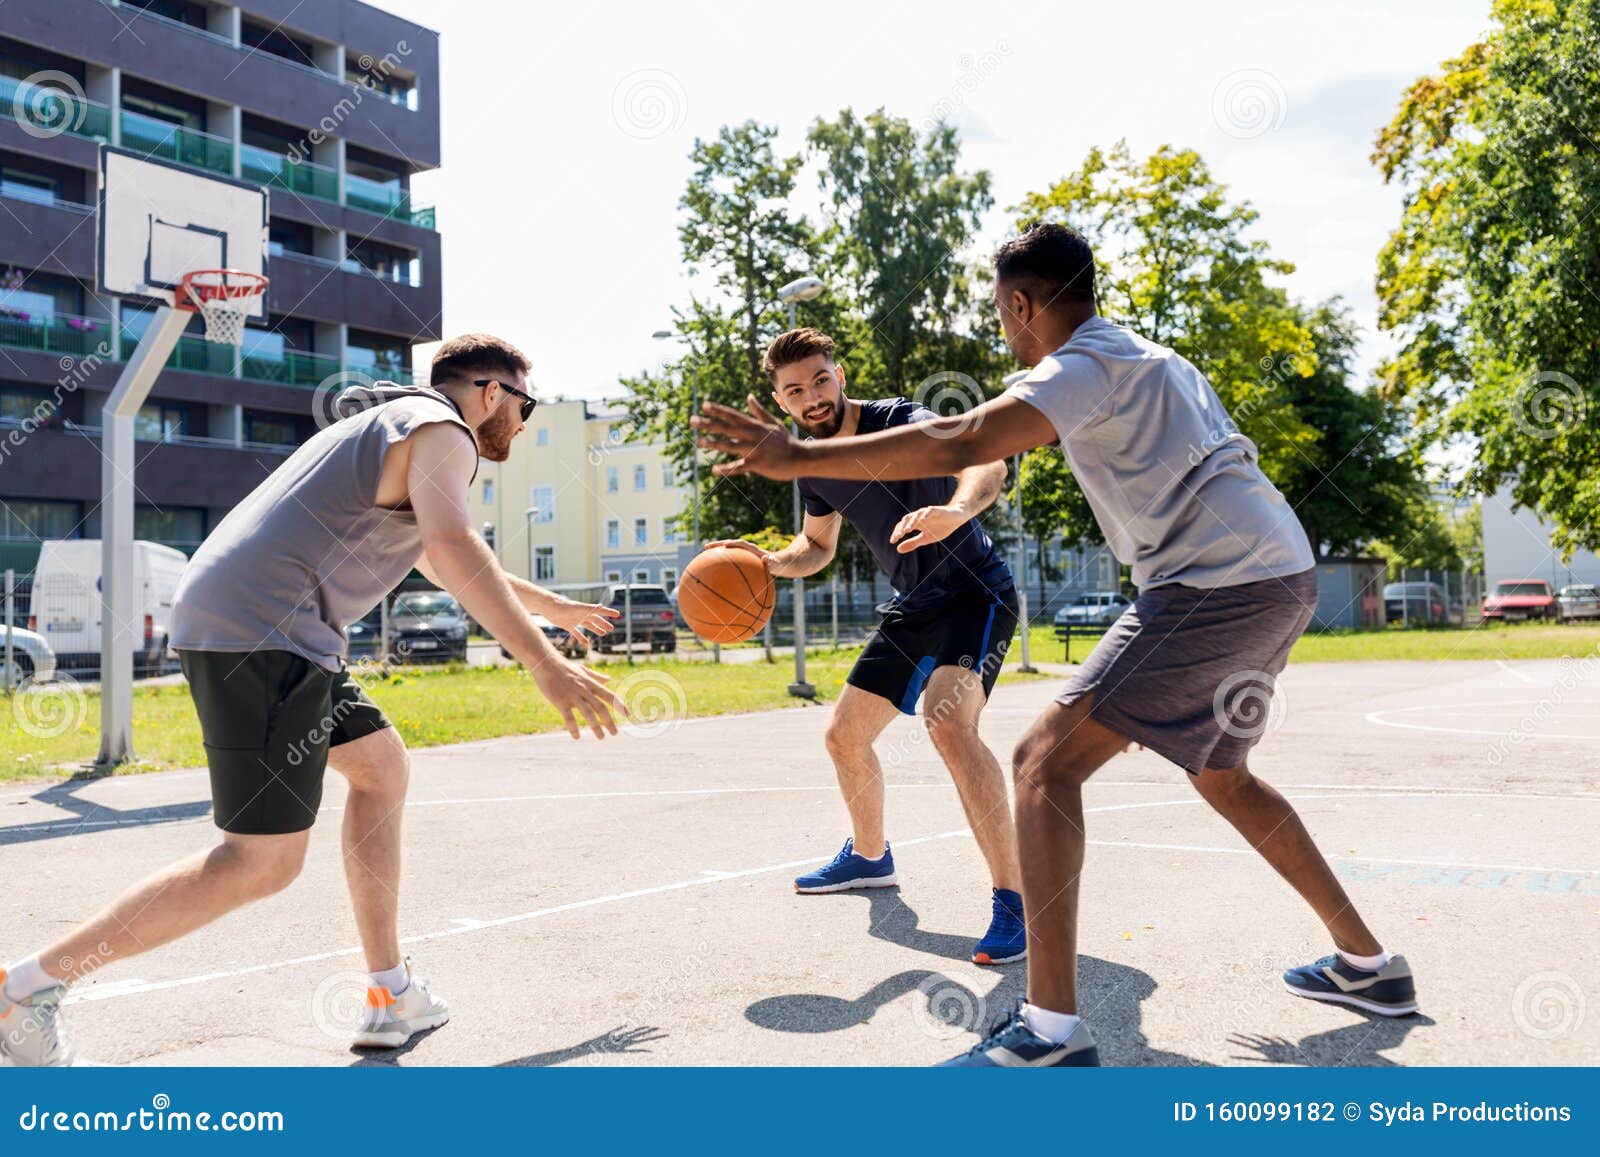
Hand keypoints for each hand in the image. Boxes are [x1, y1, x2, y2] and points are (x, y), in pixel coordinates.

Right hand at [532, 658, 627, 739]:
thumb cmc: (564, 667)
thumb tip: (609, 679)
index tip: (628, 715)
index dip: (620, 705)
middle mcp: (584, 690)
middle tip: (615, 733)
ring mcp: (572, 696)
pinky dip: (573, 728)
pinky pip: (569, 717)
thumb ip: (596, 676)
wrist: (545, 662)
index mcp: (590, 683)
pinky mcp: (560, 701)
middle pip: (601, 708)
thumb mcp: (583, 670)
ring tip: (601, 738)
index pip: (609, 695)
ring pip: (588, 714)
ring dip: (596, 727)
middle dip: (609, 721)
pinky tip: (576, 737)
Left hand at [547, 598, 619, 648]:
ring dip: (595, 629)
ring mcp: (575, 620)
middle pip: (595, 620)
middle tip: (611, 629)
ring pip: (588, 626)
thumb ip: (589, 608)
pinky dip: (581, 638)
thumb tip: (601, 607)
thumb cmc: (563, 606)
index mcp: (586, 610)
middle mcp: (582, 614)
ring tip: (603, 634)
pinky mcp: (568, 625)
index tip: (618, 614)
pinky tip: (586, 643)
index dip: (609, 613)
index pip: (600, 611)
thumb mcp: (578, 608)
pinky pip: (576, 633)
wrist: (549, 607)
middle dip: (603, 624)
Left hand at [691, 396, 805, 479]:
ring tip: (699, 442)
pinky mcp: (757, 464)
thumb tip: (748, 397)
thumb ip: (758, 411)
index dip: (718, 410)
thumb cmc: (786, 441)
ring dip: (714, 444)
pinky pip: (739, 467)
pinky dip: (727, 469)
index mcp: (755, 426)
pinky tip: (714, 470)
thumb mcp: (773, 423)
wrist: (800, 457)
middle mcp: (752, 435)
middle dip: (709, 424)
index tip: (704, 405)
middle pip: (727, 428)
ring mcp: (754, 449)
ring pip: (730, 446)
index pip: (733, 416)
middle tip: (692, 421)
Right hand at [705, 539, 774, 572]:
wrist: (777, 562)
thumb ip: (771, 561)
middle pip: (729, 544)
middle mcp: (746, 548)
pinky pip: (729, 558)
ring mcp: (742, 553)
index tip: (725, 545)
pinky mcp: (740, 558)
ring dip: (716, 551)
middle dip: (718, 544)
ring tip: (705, 553)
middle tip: (706, 547)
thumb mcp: (776, 563)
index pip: (741, 543)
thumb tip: (766, 558)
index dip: (733, 544)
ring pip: (727, 550)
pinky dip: (721, 560)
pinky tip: (712, 568)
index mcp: (753, 549)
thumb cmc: (776, 564)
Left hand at [889, 503, 969, 553]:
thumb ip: (913, 543)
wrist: (956, 518)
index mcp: (916, 524)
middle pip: (907, 520)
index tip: (893, 542)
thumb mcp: (926, 538)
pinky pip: (929, 511)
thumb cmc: (941, 527)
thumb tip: (898, 549)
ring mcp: (927, 513)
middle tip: (898, 536)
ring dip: (911, 522)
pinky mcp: (937, 510)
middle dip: (902, 528)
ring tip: (907, 530)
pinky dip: (925, 515)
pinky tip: (922, 519)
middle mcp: (919, 517)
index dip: (897, 533)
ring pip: (916, 515)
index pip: (903, 527)